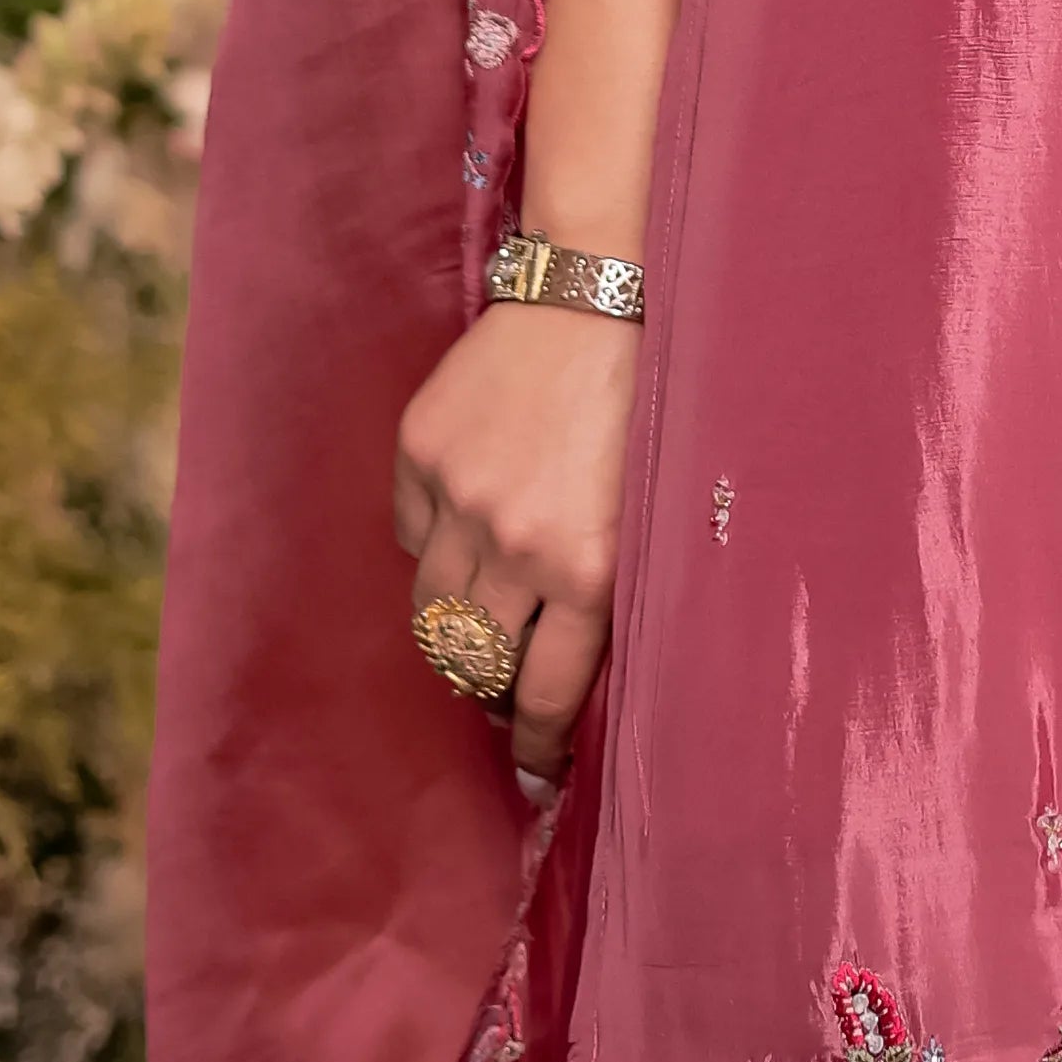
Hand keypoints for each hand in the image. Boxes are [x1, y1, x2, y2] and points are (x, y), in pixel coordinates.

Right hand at [393, 300, 641, 786]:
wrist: (601, 290)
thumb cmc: (648, 399)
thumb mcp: (651, 506)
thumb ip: (611, 587)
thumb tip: (573, 675)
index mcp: (589, 566)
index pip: (547, 696)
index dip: (540, 747)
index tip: (539, 771)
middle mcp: (516, 542)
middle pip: (475, 663)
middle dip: (490, 692)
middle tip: (505, 694)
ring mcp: (460, 496)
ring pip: (431, 612)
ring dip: (455, 634)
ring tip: (481, 629)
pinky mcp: (421, 452)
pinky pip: (410, 534)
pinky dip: (432, 545)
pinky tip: (465, 532)